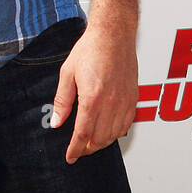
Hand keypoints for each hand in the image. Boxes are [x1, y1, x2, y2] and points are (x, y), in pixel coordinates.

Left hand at [50, 21, 137, 163]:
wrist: (113, 36)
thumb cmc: (89, 50)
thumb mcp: (67, 73)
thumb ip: (63, 100)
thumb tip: (57, 122)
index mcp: (93, 98)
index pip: (83, 133)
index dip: (75, 148)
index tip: (70, 156)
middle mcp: (111, 104)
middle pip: (100, 138)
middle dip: (88, 148)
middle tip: (77, 150)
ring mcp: (124, 102)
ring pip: (114, 134)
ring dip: (102, 142)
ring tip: (90, 143)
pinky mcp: (133, 98)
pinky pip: (126, 124)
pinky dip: (116, 133)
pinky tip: (107, 131)